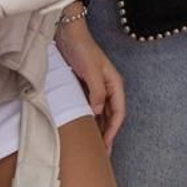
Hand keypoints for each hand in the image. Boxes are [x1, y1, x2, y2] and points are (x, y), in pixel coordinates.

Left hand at [56, 14, 126, 148]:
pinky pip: (90, 108)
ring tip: (95, 147)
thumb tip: (98, 113)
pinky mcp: (85, 87)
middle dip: (109, 134)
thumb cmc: (81, 49)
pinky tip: (84, 129)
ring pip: (102, 113)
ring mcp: (96, 87)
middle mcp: (108, 87)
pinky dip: (89, 120)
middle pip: (112, 115)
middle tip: (103, 154)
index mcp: (114, 83)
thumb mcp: (90, 71)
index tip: (107, 146)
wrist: (67, 32)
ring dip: (100, 129)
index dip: (114, 130)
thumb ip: (96, 92)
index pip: (119, 112)